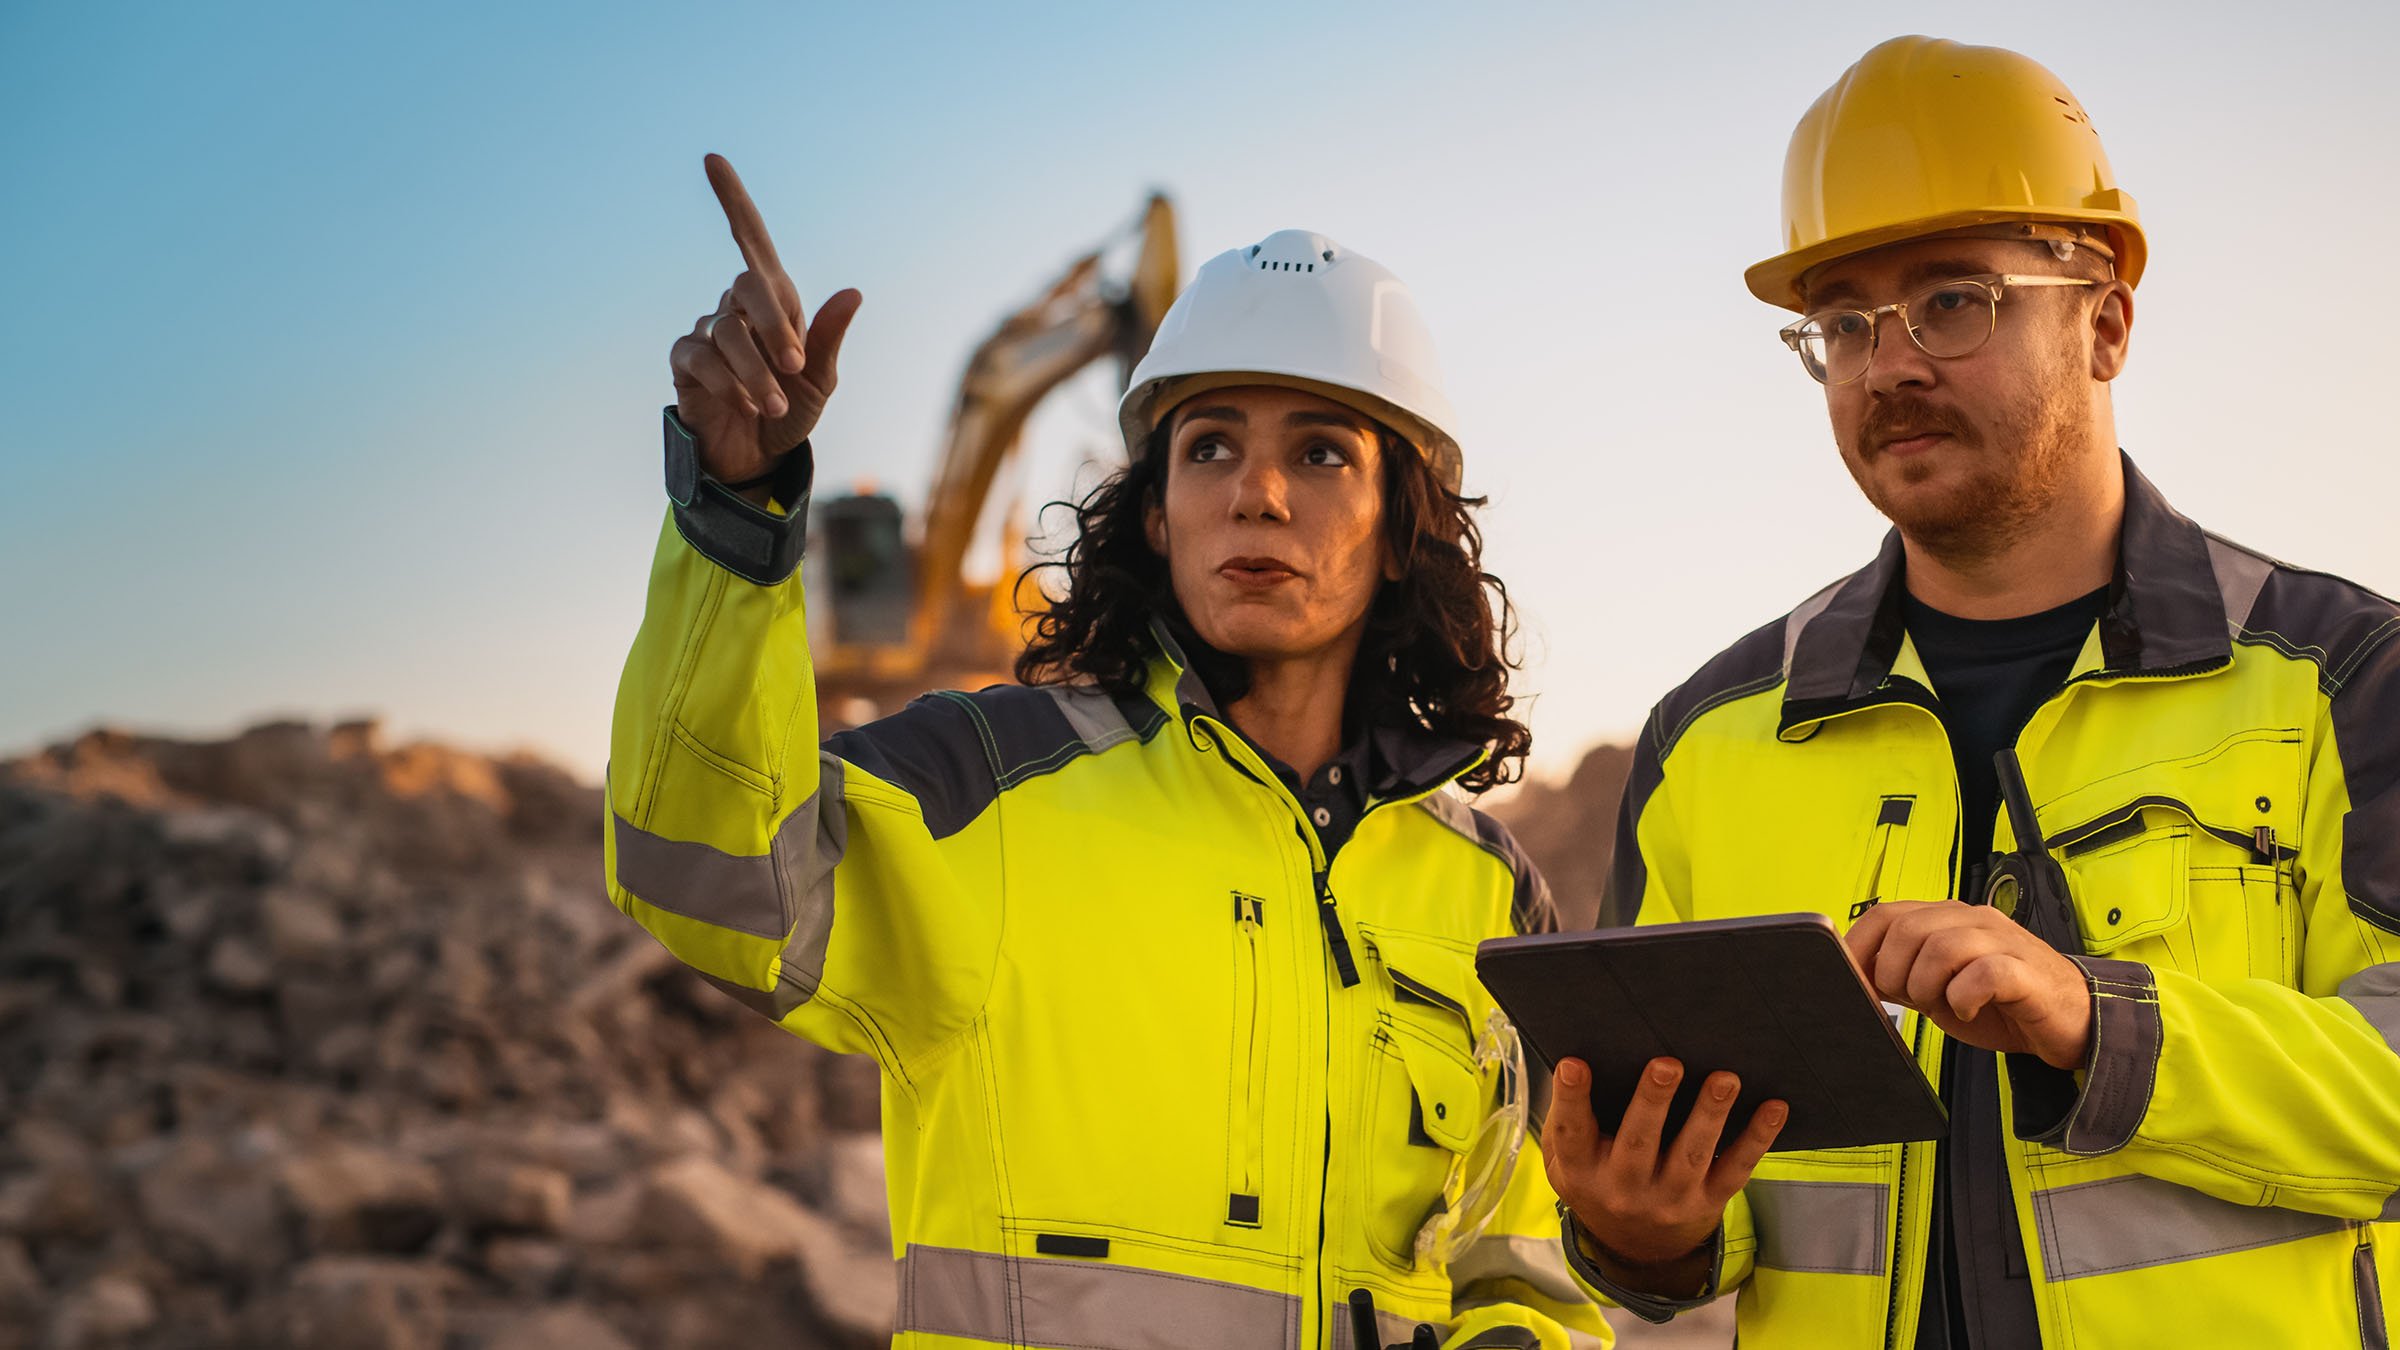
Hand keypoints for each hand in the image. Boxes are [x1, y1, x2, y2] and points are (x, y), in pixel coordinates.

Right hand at [668, 154, 863, 485]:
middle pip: (748, 284)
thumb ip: (830, 338)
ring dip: (758, 372)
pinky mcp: (685, 363)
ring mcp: (707, 333)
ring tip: (776, 405)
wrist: (759, 457)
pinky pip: (703, 359)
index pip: (750, 240)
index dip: (733, 201)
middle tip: (796, 367)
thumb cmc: (793, 411)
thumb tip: (853, 292)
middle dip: (776, 324)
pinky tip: (747, 405)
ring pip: (729, 332)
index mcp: (774, 302)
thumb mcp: (821, 380)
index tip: (712, 159)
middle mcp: (736, 308)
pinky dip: (731, 384)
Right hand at [1543, 1056, 1784, 1292]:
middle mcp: (1624, 1188)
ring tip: (1725, 1079)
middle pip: (1638, 1142)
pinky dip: (1757, 1138)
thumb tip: (1578, 1058)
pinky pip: (1736, 1169)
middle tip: (1667, 1064)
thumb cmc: (1598, 1178)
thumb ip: (1569, 1118)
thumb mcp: (1566, 1161)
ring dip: (1710, 1115)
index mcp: (1582, 1170)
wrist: (1637, 1248)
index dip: (1571, 1098)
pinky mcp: (1709, 1201)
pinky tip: (1773, 1108)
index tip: (1573, 1064)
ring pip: (1691, 1154)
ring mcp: (1670, 1198)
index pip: (1571, 1133)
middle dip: (1653, 1102)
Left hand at [1843, 900, 2092, 1069]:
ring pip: (1941, 946)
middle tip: (1910, 1000)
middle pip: (1907, 929)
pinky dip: (1964, 997)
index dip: (1858, 947)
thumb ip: (1902, 975)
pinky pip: (1984, 973)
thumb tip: (1854, 978)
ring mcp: (2002, 941)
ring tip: (1941, 1006)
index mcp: (1948, 918)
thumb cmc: (2002, 1003)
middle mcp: (1973, 920)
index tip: (1851, 980)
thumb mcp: (1938, 988)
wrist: (2072, 1020)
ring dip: (1927, 986)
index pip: (1886, 914)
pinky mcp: (2026, 971)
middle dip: (1893, 973)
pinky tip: (1968, 1011)